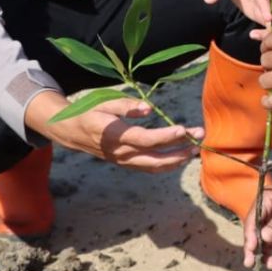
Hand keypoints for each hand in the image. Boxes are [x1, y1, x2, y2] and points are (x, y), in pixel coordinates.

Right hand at [24, 90, 202, 172]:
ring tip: (195, 150)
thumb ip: (126, 106)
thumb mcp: (104, 102)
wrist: (72, 132)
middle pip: (154, 158)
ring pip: (154, 167)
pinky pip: (149, 168)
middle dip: (179, 150)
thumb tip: (149, 108)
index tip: (183, 129)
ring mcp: (123, 161)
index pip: (144, 139)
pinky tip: (181, 157)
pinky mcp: (126, 164)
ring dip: (177, 160)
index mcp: (115, 135)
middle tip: (199, 138)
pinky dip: (167, 165)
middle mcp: (120, 152)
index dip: (165, 136)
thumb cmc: (90, 112)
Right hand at [243, 165, 271, 268]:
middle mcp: (267, 210)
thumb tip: (264, 237)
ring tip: (267, 265)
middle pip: (254, 231)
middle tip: (250, 263)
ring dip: (262, 252)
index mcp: (265, 199)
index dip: (250, 236)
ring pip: (263, 239)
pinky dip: (271, 252)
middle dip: (252, 247)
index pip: (252, 220)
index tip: (251, 249)